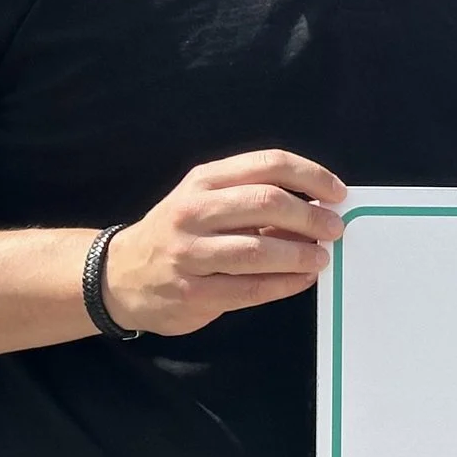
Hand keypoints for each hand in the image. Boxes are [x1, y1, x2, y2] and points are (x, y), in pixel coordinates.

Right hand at [100, 150, 346, 335]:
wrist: (118, 275)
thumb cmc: (179, 233)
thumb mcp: (207, 201)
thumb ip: (254, 199)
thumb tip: (319, 207)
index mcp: (204, 180)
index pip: (267, 164)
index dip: (311, 176)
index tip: (338, 193)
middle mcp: (193, 211)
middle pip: (267, 203)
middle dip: (311, 216)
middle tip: (335, 229)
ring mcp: (189, 253)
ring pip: (258, 250)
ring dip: (300, 254)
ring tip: (321, 258)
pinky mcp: (192, 293)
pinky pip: (249, 289)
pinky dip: (284, 284)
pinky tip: (302, 280)